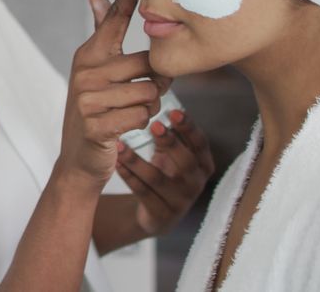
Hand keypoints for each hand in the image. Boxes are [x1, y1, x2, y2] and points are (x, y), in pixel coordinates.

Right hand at [57, 0, 167, 186]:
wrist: (78, 159)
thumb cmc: (95, 110)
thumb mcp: (94, 70)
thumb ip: (100, 32)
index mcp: (88, 54)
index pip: (113, 21)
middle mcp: (85, 72)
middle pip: (148, 64)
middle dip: (156, 83)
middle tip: (142, 93)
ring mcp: (88, 98)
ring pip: (149, 92)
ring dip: (150, 107)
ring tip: (131, 112)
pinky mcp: (96, 123)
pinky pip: (142, 116)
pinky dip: (141, 123)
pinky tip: (124, 127)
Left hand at [116, 109, 214, 235]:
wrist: (157, 215)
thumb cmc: (167, 174)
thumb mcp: (172, 155)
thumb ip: (171, 135)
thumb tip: (159, 105)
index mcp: (203, 166)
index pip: (201, 144)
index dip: (189, 128)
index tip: (174, 111)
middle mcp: (196, 184)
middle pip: (186, 161)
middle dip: (170, 142)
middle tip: (154, 124)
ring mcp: (180, 202)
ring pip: (157, 178)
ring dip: (136, 160)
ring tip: (120, 145)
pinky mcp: (161, 215)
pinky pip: (142, 192)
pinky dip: (128, 176)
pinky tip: (117, 163)